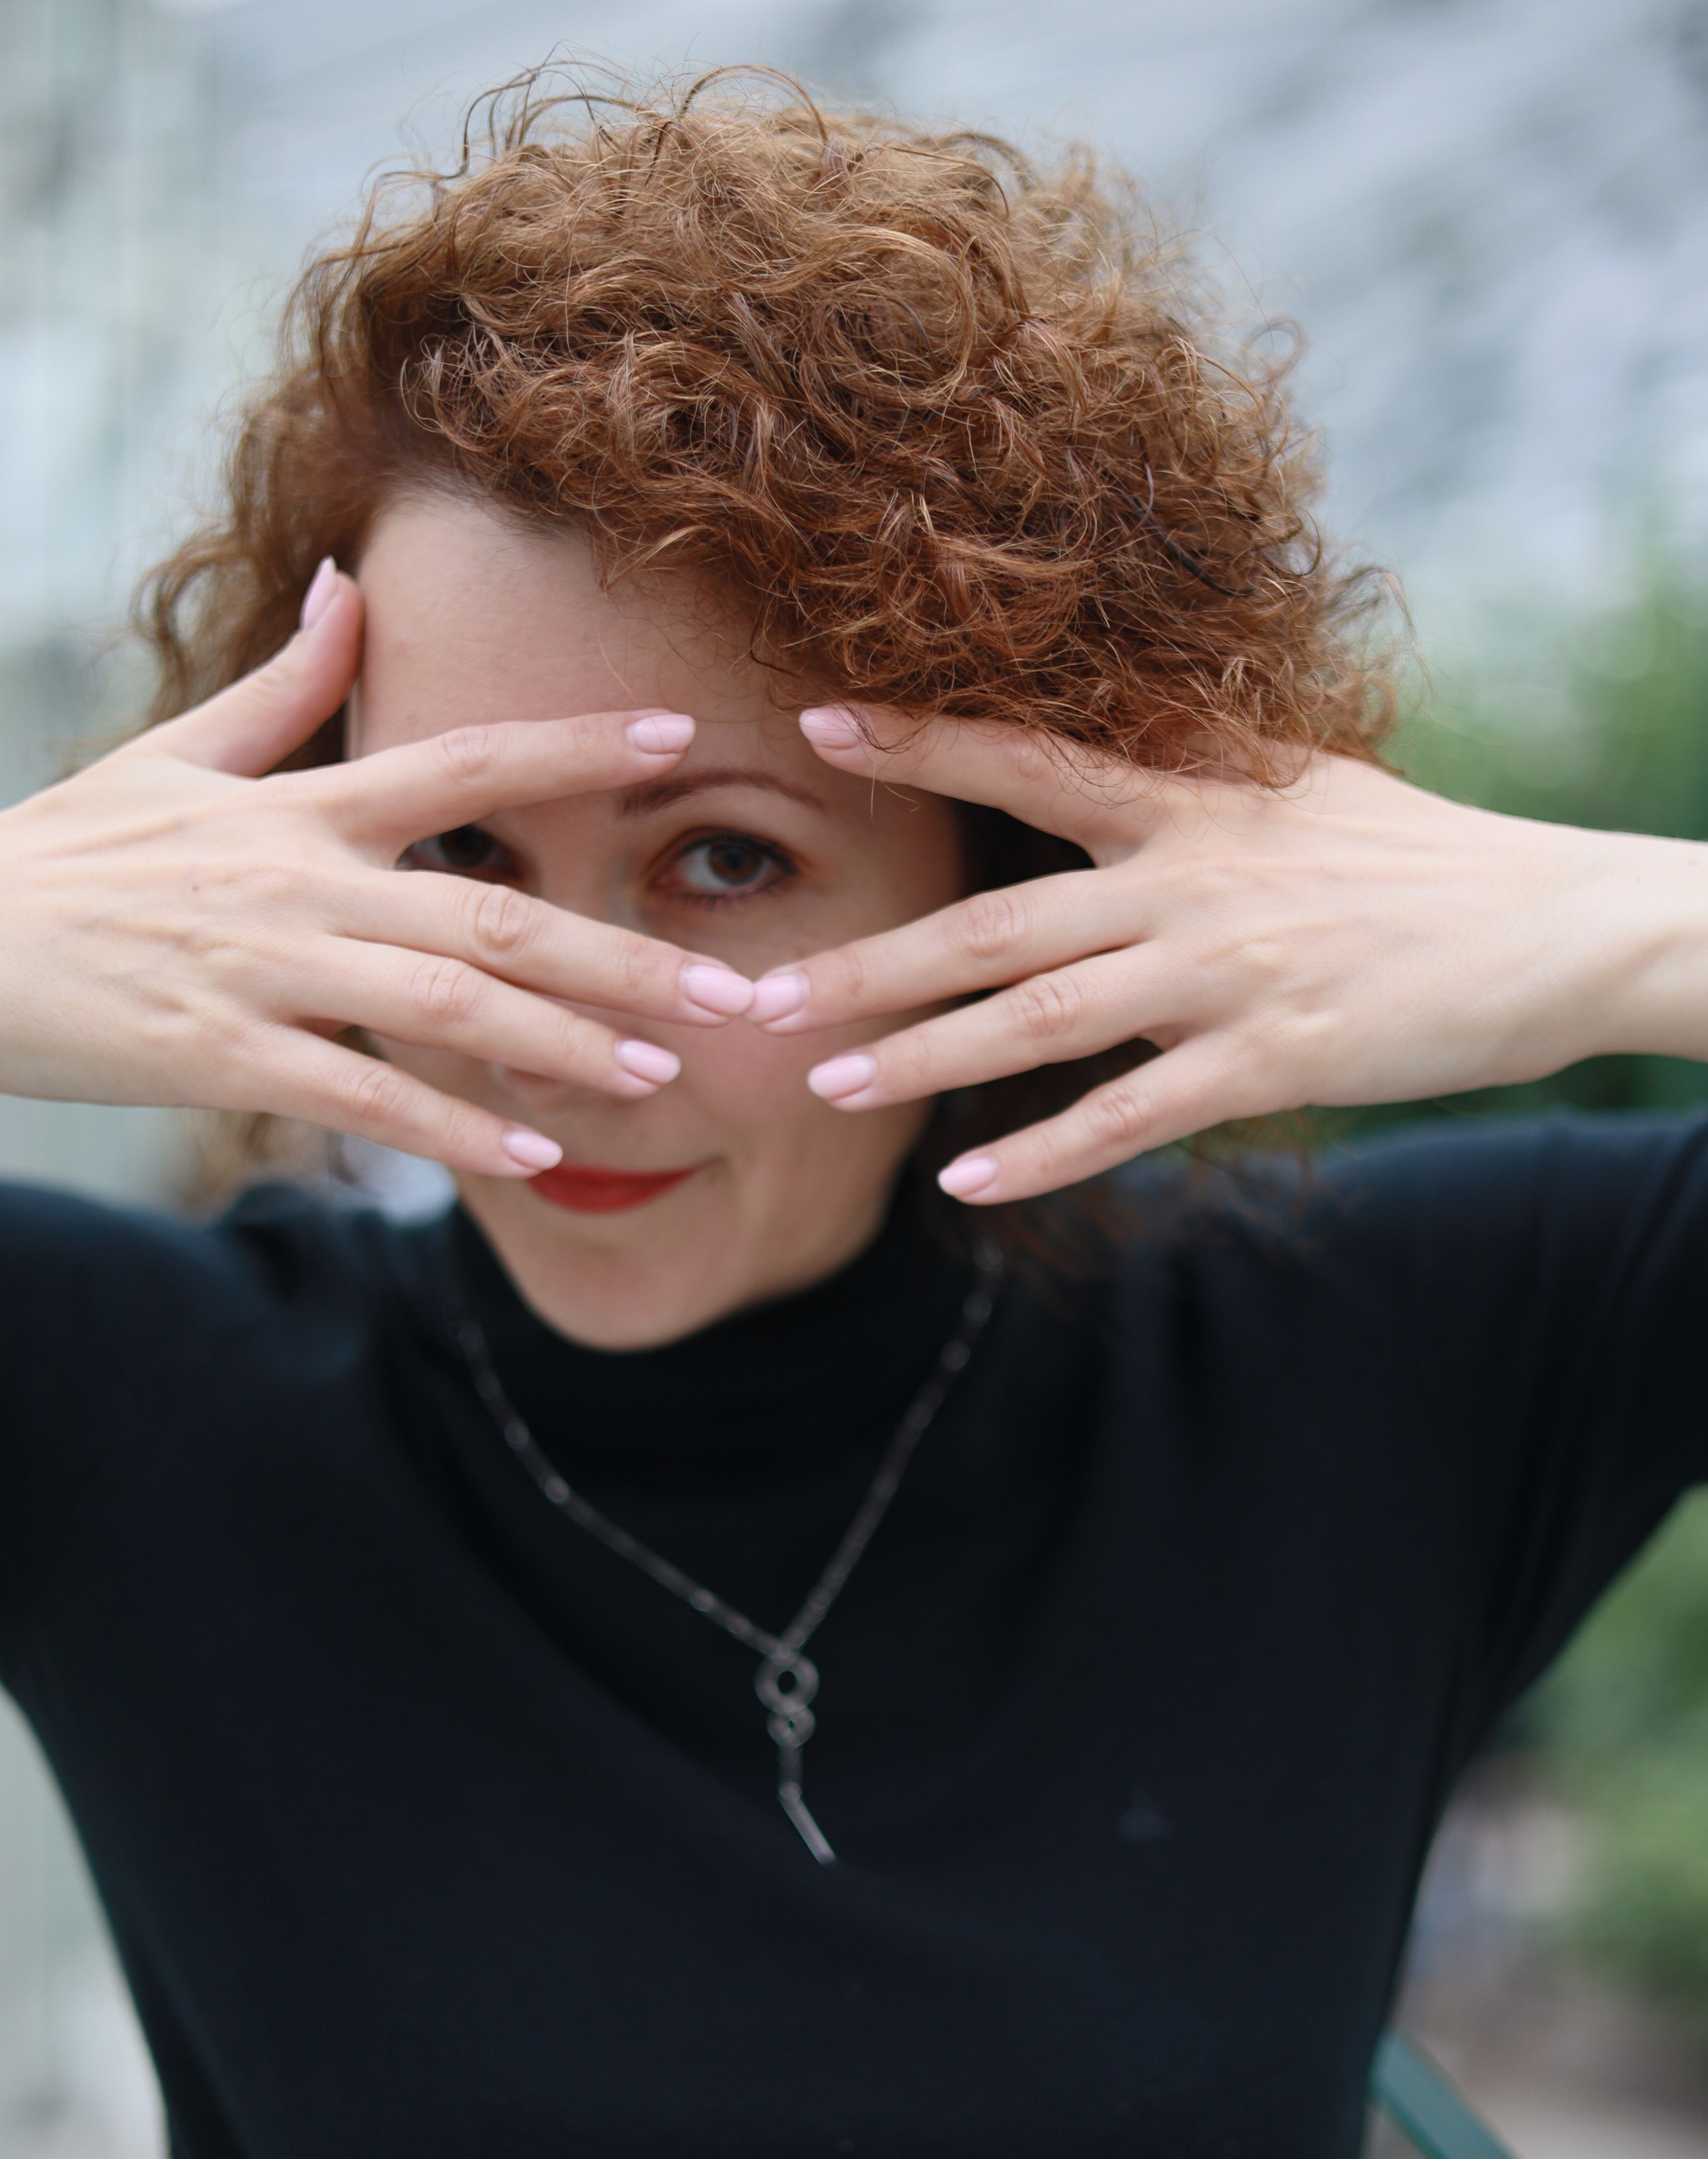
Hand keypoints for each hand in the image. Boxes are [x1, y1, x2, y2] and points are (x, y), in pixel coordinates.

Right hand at [0, 567, 753, 1175]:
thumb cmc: (67, 854)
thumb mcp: (171, 754)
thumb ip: (283, 689)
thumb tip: (352, 584)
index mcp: (297, 805)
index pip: (463, 761)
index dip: (574, 746)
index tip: (680, 735)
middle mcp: (297, 879)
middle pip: (492, 907)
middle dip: (623, 952)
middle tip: (735, 987)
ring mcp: (260, 967)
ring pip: (445, 1004)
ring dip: (562, 1042)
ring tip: (663, 1072)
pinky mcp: (216, 1052)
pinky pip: (359, 1097)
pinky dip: (450, 1127)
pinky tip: (533, 1157)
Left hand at [747, 709, 1668, 1203]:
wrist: (1555, 929)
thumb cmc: (1421, 860)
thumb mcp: (1304, 787)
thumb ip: (1198, 775)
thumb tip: (1113, 750)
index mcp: (1195, 802)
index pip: (1034, 759)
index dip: (925, 743)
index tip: (819, 725)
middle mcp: (1191, 881)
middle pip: (999, 921)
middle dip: (876, 959)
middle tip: (767, 990)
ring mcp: (1227, 974)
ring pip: (1041, 1019)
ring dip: (926, 1058)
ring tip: (828, 1086)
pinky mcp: (1272, 1061)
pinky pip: (1130, 1117)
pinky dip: (1044, 1155)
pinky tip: (966, 1186)